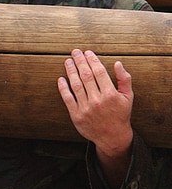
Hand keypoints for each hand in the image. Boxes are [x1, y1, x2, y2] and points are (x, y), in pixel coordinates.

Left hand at [57, 49, 132, 187]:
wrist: (112, 137)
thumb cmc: (120, 114)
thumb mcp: (128, 97)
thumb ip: (124, 79)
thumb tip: (117, 63)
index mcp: (111, 95)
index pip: (99, 72)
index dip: (92, 60)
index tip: (87, 52)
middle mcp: (98, 101)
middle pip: (86, 76)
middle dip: (80, 61)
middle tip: (75, 52)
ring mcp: (86, 108)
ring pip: (75, 85)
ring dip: (71, 71)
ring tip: (68, 61)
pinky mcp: (76, 115)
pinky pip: (67, 98)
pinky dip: (63, 87)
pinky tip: (61, 78)